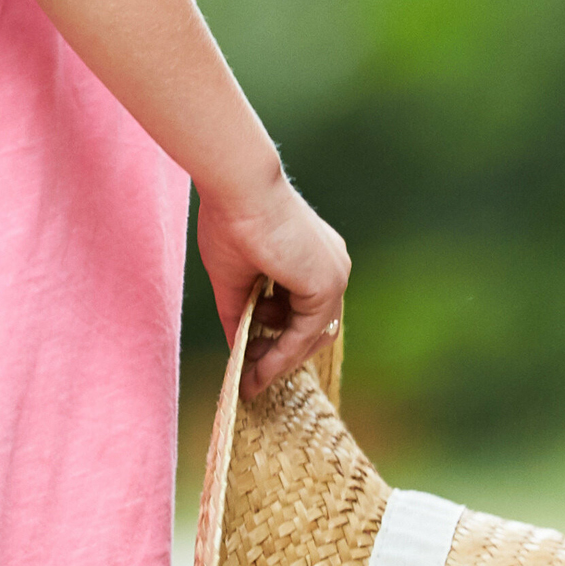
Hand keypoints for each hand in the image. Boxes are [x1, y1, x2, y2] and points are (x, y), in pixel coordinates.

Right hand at [195, 162, 348, 396]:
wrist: (239, 191)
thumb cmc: (231, 221)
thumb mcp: (235, 279)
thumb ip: (240, 314)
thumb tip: (237, 349)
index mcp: (313, 259)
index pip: (305, 311)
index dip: (279, 340)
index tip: (251, 361)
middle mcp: (331, 267)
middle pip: (314, 329)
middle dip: (280, 355)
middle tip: (250, 373)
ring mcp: (334, 276)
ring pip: (312, 335)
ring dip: (280, 360)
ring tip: (250, 374)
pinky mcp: (327, 285)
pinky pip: (306, 333)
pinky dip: (282, 354)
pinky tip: (258, 366)